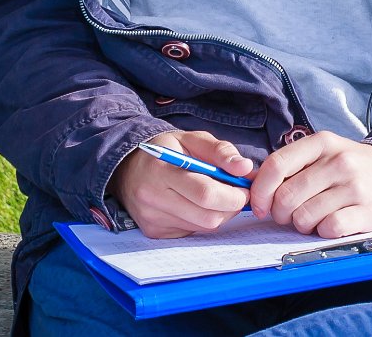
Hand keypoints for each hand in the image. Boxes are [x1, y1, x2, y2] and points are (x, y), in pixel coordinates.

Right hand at [107, 130, 254, 237]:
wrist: (126, 167)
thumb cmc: (165, 150)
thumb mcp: (191, 139)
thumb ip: (220, 151)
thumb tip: (245, 168)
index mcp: (161, 170)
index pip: (205, 193)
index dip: (233, 195)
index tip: (243, 188)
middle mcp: (153, 198)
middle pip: (207, 216)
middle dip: (230, 207)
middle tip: (235, 194)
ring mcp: (152, 219)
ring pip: (203, 227)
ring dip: (218, 213)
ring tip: (215, 196)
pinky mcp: (154, 232)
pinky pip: (191, 232)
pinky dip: (201, 220)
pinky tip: (195, 205)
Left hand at [248, 131, 371, 237]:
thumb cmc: (347, 167)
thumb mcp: (322, 154)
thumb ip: (290, 166)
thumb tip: (252, 189)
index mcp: (322, 143)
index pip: (277, 165)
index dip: (260, 191)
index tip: (258, 207)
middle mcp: (339, 162)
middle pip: (287, 196)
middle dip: (280, 213)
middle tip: (288, 215)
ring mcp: (356, 187)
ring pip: (305, 217)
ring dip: (301, 225)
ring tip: (312, 218)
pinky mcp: (369, 212)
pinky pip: (329, 229)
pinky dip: (322, 232)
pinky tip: (329, 224)